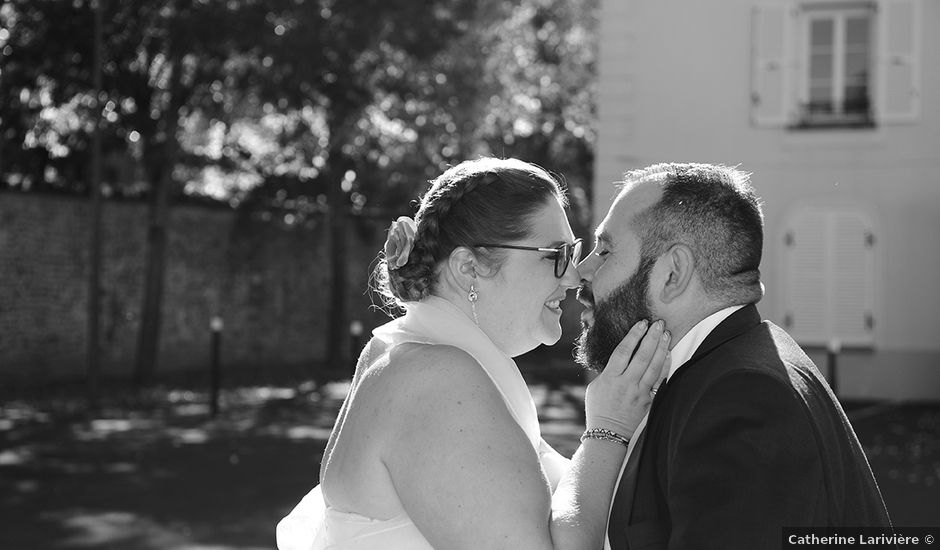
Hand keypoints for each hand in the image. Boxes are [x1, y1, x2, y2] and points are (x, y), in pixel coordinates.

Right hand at [584, 319, 670, 436]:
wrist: (607, 434)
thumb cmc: (598, 407)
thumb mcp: (595, 386)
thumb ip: (608, 370)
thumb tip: (620, 355)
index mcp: (610, 378)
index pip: (623, 352)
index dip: (633, 336)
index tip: (641, 323)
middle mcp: (626, 384)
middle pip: (641, 356)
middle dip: (651, 338)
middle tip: (658, 323)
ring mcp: (639, 393)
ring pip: (653, 367)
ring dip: (661, 348)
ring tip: (666, 333)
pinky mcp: (648, 401)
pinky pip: (659, 381)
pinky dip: (665, 366)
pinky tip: (668, 354)